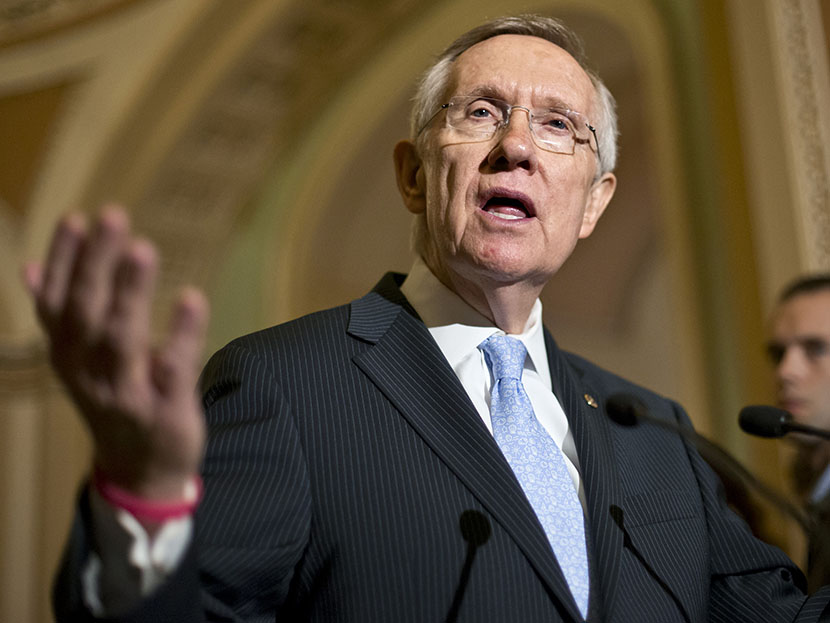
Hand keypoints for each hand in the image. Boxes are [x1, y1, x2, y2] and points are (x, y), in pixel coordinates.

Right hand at [23, 206, 209, 500]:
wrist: (139, 472)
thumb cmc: (113, 400)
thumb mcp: (78, 361)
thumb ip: (59, 315)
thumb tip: (28, 267)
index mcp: (66, 355)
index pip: (56, 303)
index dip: (64, 261)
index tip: (77, 218)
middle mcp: (88, 373)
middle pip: (85, 314)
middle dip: (95, 264)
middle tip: (112, 216)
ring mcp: (126, 393)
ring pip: (121, 340)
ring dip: (130, 293)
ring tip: (142, 249)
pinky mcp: (166, 410)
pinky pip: (173, 369)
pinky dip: (181, 334)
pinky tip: (192, 298)